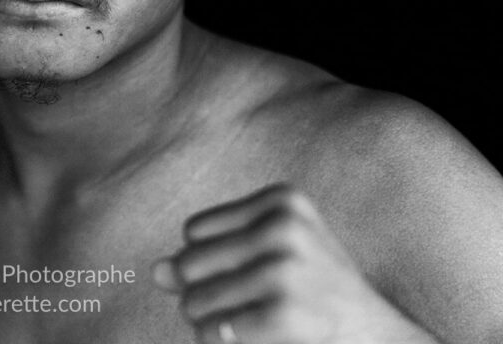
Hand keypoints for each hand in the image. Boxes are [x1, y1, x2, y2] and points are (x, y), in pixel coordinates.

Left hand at [151, 184, 434, 343]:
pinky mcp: (286, 312)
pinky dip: (218, 342)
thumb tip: (156, 271)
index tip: (245, 278)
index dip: (208, 262)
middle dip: (200, 293)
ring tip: (244, 323)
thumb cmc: (311, 292)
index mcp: (282, 200)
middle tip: (239, 308)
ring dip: (207, 323)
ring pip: (194, 299)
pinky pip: (215, 331)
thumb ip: (208, 259)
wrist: (375, 336)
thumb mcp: (265, 258)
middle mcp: (284, 225)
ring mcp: (286, 267)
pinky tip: (246, 340)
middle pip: (189, 262)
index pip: (194, 231)